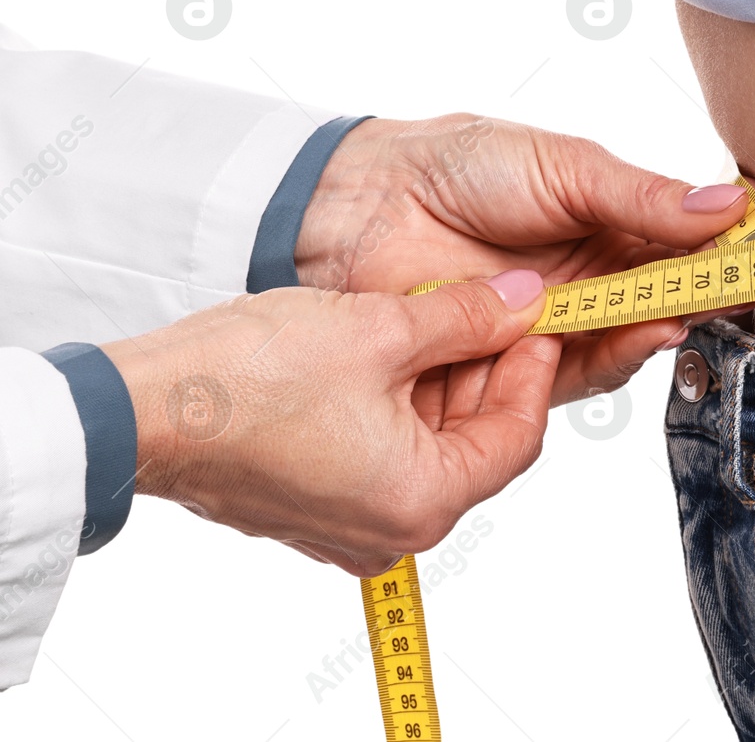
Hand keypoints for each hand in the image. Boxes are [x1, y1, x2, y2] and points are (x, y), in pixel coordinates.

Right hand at [102, 272, 551, 575]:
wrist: (140, 408)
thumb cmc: (248, 380)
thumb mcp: (381, 330)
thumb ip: (466, 318)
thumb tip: (522, 302)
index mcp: (422, 500)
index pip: (517, 436)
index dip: (532, 370)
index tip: (536, 320)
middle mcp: (392, 529)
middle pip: (476, 443)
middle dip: (486, 372)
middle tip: (492, 309)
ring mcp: (350, 523)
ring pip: (430, 444)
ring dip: (441, 382)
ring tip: (438, 318)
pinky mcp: (316, 505)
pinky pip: (384, 454)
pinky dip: (398, 404)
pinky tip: (392, 350)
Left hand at [294, 114, 751, 405]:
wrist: (367, 205)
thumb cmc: (463, 166)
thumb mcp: (567, 168)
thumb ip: (644, 198)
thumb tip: (729, 205)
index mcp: (612, 225)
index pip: (685, 250)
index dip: (723, 257)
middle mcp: (593, 280)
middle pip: (664, 303)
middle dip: (697, 302)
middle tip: (730, 296)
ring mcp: (559, 324)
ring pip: (626, 343)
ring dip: (653, 332)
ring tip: (674, 316)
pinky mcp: (521, 365)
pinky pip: (577, 375)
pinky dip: (608, 359)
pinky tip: (629, 336)